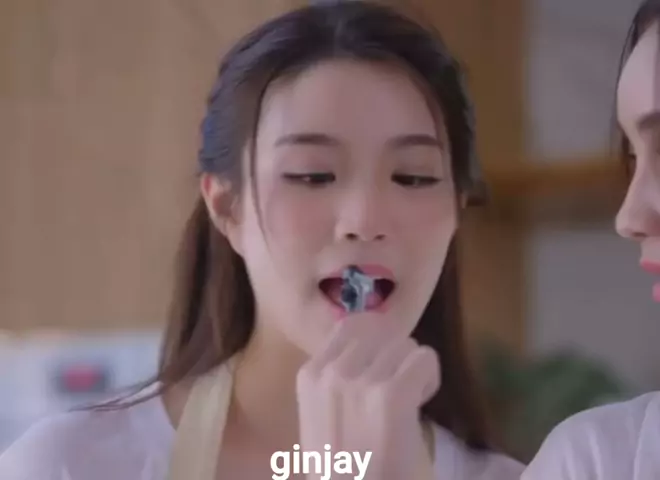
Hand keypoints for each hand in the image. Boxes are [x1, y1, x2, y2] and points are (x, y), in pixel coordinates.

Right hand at [296, 315, 440, 479]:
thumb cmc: (341, 467)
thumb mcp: (324, 413)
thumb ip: (337, 377)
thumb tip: (372, 340)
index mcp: (310, 375)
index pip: (351, 324)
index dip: (377, 341)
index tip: (383, 367)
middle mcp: (330, 372)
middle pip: (382, 332)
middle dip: (396, 356)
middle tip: (398, 389)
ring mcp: (359, 381)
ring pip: (406, 345)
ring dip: (414, 370)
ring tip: (407, 402)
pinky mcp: (391, 395)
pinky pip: (424, 359)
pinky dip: (429, 380)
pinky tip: (419, 405)